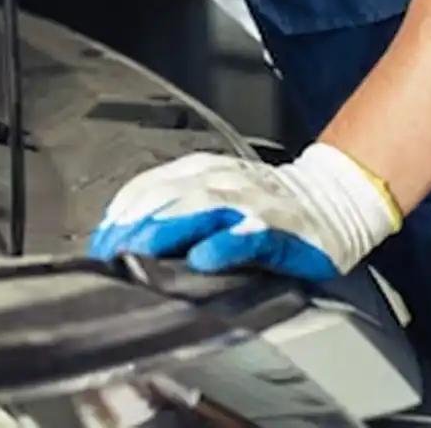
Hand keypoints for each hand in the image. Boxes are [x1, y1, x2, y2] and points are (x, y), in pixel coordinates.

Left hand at [87, 144, 401, 280]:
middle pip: (163, 197)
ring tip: (138, 252)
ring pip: (196, 208)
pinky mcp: (276, 227)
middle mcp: (218, 179)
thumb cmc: (263, 203)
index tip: (99, 244)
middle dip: (131, 226)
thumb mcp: (211, 195)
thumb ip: (174, 209)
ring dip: (164, 231)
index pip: (145, 188)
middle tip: (108, 256)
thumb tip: (128, 235)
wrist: (331, 198)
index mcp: (197, 171)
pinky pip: (244, 234)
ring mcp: (247, 202)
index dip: (118, 216)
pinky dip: (221, 245)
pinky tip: (202, 259)